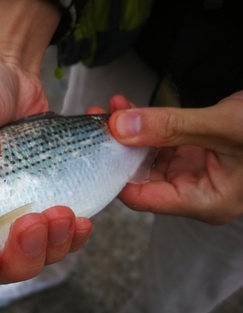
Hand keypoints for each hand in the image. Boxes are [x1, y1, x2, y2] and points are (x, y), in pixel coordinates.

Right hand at [0, 0, 92, 294]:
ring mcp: (14, 211)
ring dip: (53, 247)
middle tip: (35, 223)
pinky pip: (60, 233)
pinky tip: (84, 219)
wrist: (10, 71)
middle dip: (22, 257)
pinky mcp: (44, 199)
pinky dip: (73, 234)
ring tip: (65, 216)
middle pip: (2, 266)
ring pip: (35, 256)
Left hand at [89, 93, 242, 224]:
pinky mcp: (193, 154)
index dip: (113, 173)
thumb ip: (170, 127)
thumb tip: (119, 127)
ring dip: (128, 132)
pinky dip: (144, 125)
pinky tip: (127, 106)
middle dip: (117, 148)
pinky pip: (160, 143)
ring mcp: (193, 173)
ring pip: (147, 157)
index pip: (142, 198)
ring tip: (110, 108)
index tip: (95, 144)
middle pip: (141, 176)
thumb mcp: (223, 126)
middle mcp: (195, 192)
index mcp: (204, 201)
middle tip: (97, 119)